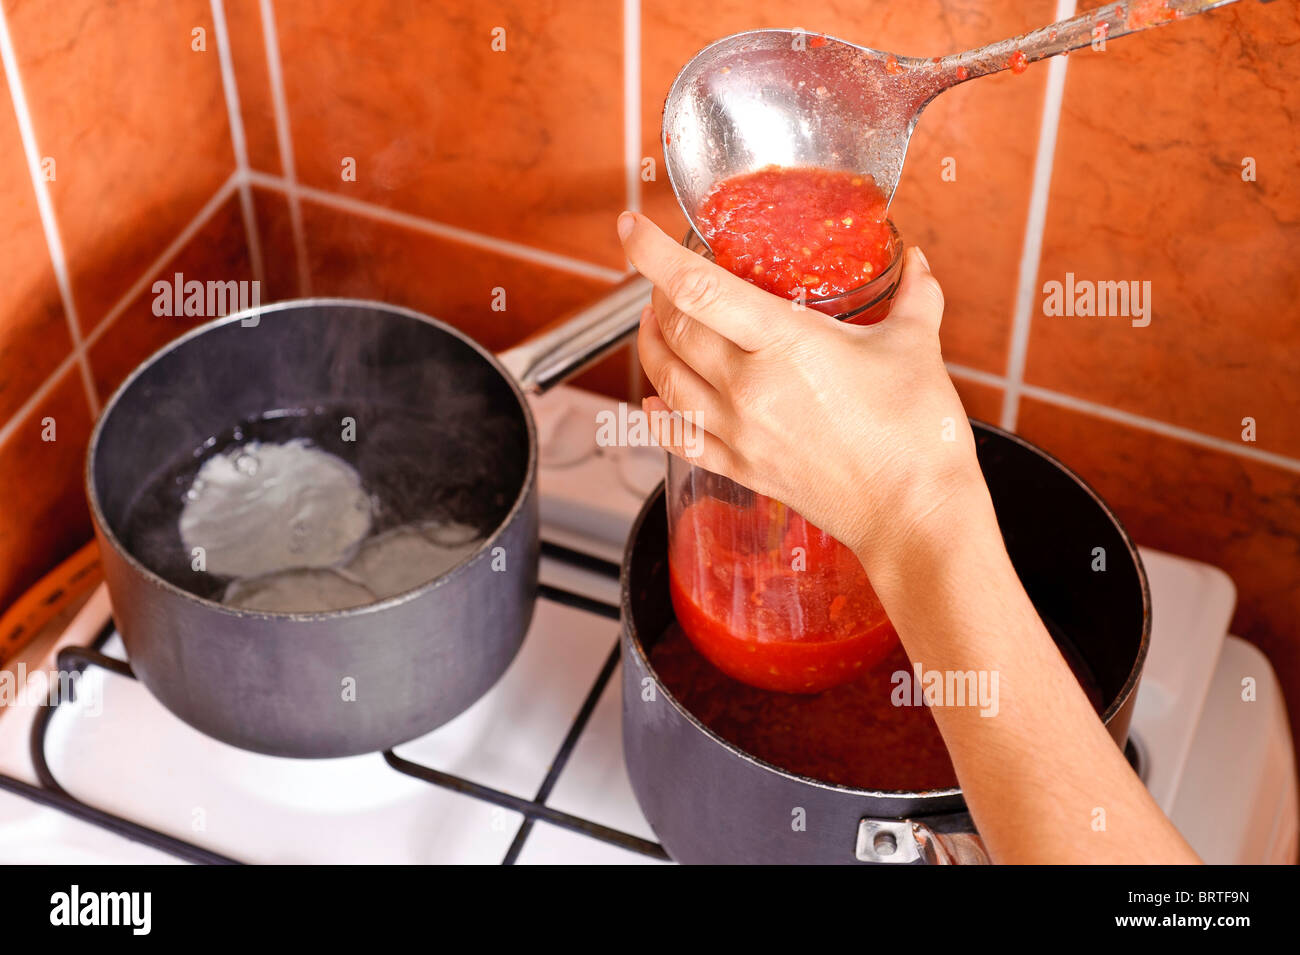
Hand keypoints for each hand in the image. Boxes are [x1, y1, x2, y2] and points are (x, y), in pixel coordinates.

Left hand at [617, 211, 985, 571]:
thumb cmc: (918, 436)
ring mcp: (738, 432)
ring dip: (651, 345)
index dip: (652, 253)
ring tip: (653, 324)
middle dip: (658, 295)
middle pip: (674, 329)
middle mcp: (747, 387)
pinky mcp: (742, 468)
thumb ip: (915, 297)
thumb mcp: (917, 347)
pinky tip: (651, 403)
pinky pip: (680, 438)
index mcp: (783, 343)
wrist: (916, 517)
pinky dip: (658, 416)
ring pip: (665, 380)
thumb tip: (921, 266)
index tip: (630, 227)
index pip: (696, 287)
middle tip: (664, 278)